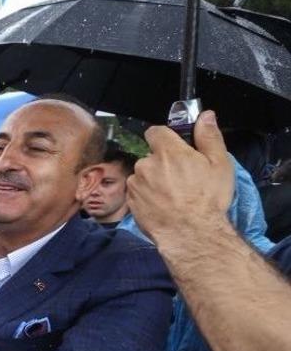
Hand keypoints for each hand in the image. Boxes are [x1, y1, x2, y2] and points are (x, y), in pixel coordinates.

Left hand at [128, 110, 234, 242]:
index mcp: (168, 152)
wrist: (191, 234)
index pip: (155, 132)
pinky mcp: (131, 202)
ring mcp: (136, 185)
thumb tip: (205, 116)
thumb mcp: (219, 164)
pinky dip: (146, 196)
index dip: (165, 138)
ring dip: (152, 180)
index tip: (174, 147)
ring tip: (171, 195)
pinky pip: (137, 192)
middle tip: (180, 178)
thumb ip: (209, 137)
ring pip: (143, 175)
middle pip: (150, 156)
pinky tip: (161, 205)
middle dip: (161, 163)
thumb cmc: (208, 199)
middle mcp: (146, 165)